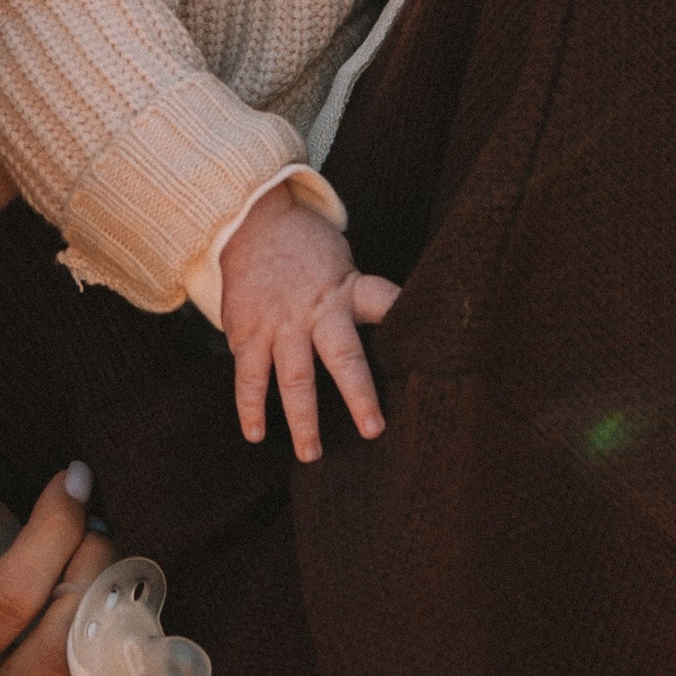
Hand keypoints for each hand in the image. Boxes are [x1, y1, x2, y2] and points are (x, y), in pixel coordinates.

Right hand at [217, 188, 400, 457]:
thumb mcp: (345, 265)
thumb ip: (364, 300)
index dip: (405, 318)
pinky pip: (249, 375)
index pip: (384, 303)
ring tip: (311, 454)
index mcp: (348, 291)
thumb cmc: (308, 252)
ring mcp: (280, 324)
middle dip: (358, 393)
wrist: (251, 222)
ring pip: (293, 376)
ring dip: (301, 417)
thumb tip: (408, 334)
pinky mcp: (247, 332)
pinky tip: (255, 433)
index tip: (428, 347)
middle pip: (342, 355)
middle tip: (373, 429)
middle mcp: (317, 311)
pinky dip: (251, 406)